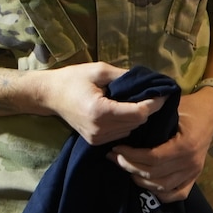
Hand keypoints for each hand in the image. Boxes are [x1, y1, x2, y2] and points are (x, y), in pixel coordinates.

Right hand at [38, 61, 162, 144]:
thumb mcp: (99, 70)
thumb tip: (149, 80)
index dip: (154, 103)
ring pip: (131, 130)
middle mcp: (100, 129)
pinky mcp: (95, 142)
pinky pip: (121, 134)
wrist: (49, 95)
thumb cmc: (73, 78)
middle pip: (137, 122)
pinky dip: (126, 124)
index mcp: (100, 111)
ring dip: (137, 117)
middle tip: (153, 94)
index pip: (138, 113)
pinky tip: (123, 112)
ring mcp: (97, 138)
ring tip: (136, 102)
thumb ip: (124, 76)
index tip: (163, 92)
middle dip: (147, 109)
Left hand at [107, 86, 212, 201]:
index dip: (131, 156)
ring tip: (125, 168)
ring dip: (140, 180)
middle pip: (154, 174)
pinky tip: (145, 183)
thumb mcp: (170, 108)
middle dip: (130, 167)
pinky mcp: (195, 177)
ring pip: (162, 187)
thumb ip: (152, 119)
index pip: (153, 158)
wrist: (212, 111)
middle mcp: (190, 162)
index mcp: (185, 145)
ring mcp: (194, 172)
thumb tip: (125, 124)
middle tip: (114, 158)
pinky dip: (160, 193)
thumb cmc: (188, 107)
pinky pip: (177, 194)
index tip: (116, 149)